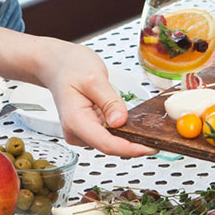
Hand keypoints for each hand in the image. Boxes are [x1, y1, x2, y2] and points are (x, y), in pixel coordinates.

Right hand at [35, 39, 155, 157]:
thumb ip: (109, 101)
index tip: (151, 147)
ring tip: (140, 122)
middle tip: (157, 135)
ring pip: (111, 142)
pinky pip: (108, 135)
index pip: (106, 144)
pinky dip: (121, 130)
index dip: (130, 148)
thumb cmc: (70, 67)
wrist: (57, 65)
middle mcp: (76, 132)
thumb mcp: (94, 78)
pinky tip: (126, 118)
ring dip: (128, 135)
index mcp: (75, 121)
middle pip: (110, 146)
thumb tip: (121, 121)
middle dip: (133, 143)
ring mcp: (81, 133)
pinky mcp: (88, 131)